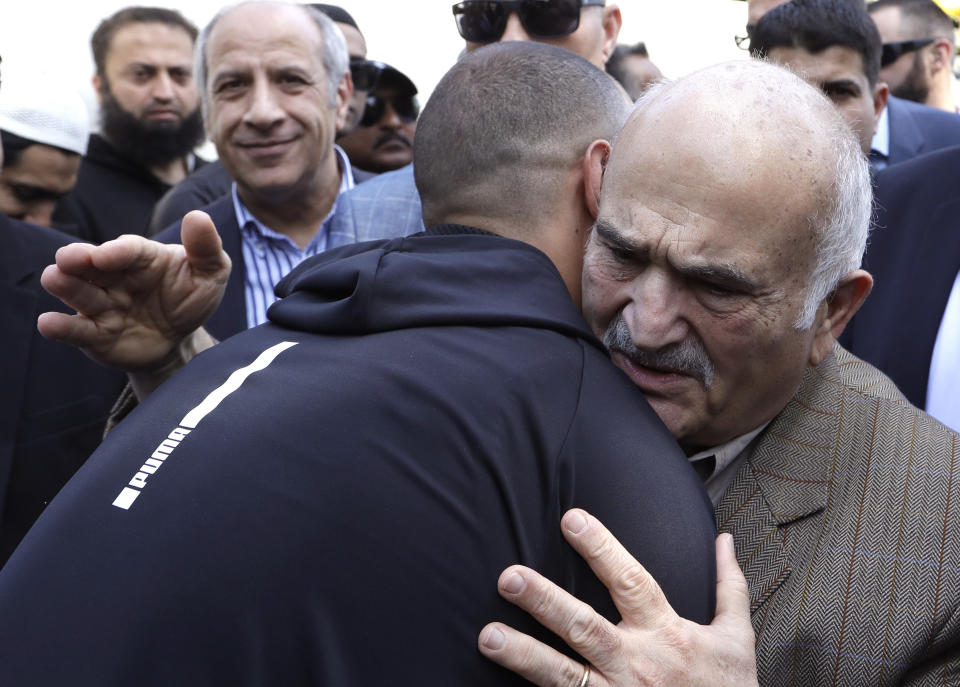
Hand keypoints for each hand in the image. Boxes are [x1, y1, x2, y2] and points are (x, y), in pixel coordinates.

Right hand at [37, 210, 229, 372]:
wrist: (182, 340)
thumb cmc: (191, 298)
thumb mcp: (210, 273)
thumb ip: (205, 248)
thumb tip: (199, 216)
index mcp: (141, 257)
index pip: (127, 250)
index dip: (116, 252)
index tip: (105, 255)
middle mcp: (114, 277)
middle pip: (91, 265)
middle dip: (78, 260)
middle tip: (67, 259)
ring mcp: (102, 305)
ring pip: (79, 293)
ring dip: (65, 286)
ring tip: (54, 279)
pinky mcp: (94, 335)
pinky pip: (77, 330)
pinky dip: (62, 326)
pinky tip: (48, 323)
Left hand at [478, 509, 757, 686]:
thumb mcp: (737, 638)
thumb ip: (727, 586)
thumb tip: (724, 540)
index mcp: (667, 633)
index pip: (629, 581)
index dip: (601, 548)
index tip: (570, 518)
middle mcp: (637, 664)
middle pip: (584, 627)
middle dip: (545, 602)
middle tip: (507, 577)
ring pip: (563, 674)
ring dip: (524, 656)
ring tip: (487, 637)